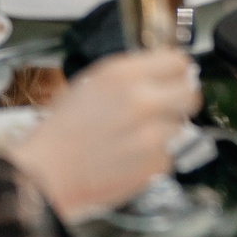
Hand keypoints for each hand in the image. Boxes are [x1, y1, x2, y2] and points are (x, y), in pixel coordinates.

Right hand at [3, 50, 197, 222]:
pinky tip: (129, 157)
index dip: (176, 71)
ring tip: (135, 138)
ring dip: (164, 131)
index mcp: (126, 75)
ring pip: (180, 126)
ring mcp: (153, 135)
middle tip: (166, 107)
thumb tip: (162, 71)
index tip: (173, 79)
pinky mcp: (155, 164)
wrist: (44, 175)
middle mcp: (144, 101)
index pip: (179, 61)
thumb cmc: (61, 131)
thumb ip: (132, 74)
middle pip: (191, 93)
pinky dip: (154, 157)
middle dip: (180, 100)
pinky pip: (168, 155)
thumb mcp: (92, 83)